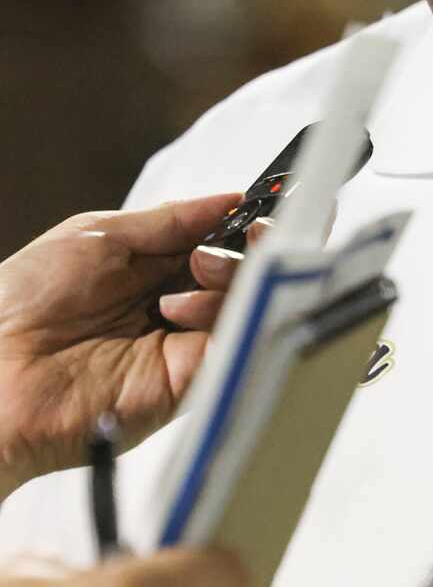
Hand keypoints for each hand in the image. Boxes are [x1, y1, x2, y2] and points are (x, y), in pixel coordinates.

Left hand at [0, 194, 245, 500]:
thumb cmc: (22, 302)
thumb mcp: (98, 236)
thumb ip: (170, 220)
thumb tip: (226, 201)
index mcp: (150, 273)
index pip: (219, 246)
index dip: (241, 228)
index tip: (255, 210)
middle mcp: (171, 310)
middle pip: (243, 276)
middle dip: (245, 251)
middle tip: (216, 248)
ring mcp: (181, 347)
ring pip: (247, 308)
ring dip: (226, 284)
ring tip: (179, 288)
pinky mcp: (186, 384)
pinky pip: (233, 349)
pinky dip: (228, 322)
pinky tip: (185, 310)